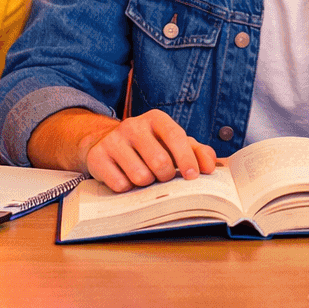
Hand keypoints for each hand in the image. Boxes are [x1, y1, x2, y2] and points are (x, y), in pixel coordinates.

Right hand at [82, 109, 217, 192]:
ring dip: (146, 184)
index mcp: (156, 119)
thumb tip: (210, 165)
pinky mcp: (98, 157)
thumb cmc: (148, 145)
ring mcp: (113, 140)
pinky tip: (125, 178)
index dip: (186, 157)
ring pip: (140, 176)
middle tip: (163, 176)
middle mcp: (133, 125)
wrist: (106, 143)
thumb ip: (196, 151)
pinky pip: (120, 184)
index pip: (175, 136)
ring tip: (143, 175)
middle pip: (159, 161)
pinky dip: (127, 188)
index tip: (193, 176)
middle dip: (165, 176)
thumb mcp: (172, 143)